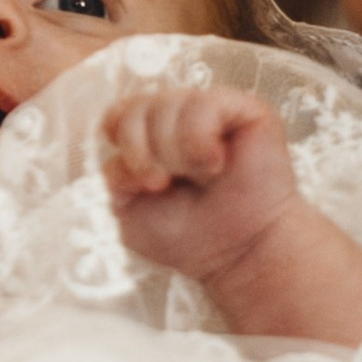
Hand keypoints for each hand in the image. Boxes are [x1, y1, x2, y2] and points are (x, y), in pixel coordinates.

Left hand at [105, 88, 361, 341]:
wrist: (247, 258)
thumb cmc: (197, 242)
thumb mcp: (136, 212)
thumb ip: (117, 171)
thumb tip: (111, 139)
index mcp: (161, 134)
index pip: (118, 111)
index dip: (122, 145)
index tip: (144, 186)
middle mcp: (189, 114)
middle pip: (134, 103)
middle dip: (142, 152)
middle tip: (168, 186)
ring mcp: (219, 110)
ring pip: (164, 104)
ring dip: (170, 152)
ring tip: (198, 181)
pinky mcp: (250, 113)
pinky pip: (204, 105)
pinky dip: (196, 142)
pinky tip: (214, 168)